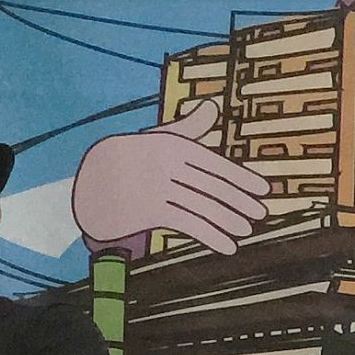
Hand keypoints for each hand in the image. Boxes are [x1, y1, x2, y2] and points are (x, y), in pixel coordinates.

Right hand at [68, 100, 270, 255]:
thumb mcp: (157, 140)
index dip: (242, 177)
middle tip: (262, 212)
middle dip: (240, 200)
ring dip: (228, 221)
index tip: (265, 189)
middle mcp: (165, 164)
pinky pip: (187, 225)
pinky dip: (211, 237)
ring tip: (246, 230)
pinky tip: (229, 247)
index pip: (214, 163)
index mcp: (172, 145)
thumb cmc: (131, 158)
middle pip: (211, 185)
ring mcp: (156, 187)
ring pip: (201, 206)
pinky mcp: (148, 211)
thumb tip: (213, 106)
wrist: (89, 181)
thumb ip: (188, 127)